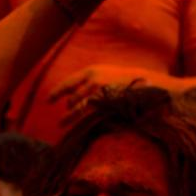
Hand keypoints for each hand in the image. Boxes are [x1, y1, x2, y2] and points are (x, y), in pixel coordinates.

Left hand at [49, 64, 163, 124]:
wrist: (147, 83)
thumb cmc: (123, 81)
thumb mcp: (104, 76)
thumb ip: (87, 83)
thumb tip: (67, 97)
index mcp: (91, 71)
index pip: (68, 83)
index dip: (57, 92)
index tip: (47, 101)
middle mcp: (93, 78)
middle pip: (72, 97)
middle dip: (69, 106)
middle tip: (63, 118)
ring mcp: (99, 89)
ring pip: (77, 105)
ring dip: (70, 115)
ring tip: (61, 123)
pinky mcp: (104, 100)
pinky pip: (86, 111)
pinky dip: (76, 117)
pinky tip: (68, 123)